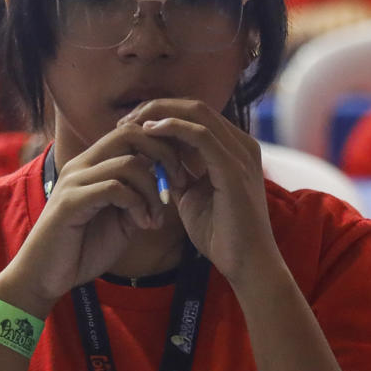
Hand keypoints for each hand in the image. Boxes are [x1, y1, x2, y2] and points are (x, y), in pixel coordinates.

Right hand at [0, 122, 191, 318]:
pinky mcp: (71, 202)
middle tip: (178, 184)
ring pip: (128, 163)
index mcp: (93, 165)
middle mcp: (82, 165)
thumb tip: (165, 184)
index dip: (163, 147)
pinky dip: (137, 204)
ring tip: (156, 218)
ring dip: (152, 190)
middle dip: (164, 155)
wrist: (44, 277)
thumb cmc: (82, 249)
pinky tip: (144, 224)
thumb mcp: (121, 221)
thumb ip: (138, 198)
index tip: (179, 177)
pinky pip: (114, 188)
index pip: (131, 132)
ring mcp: (74, 181)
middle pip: (130, 134)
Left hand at [126, 99, 277, 280]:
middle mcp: (241, 144)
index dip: (163, 113)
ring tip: (132, 124)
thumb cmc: (221, 234)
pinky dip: (173, 128)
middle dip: (157, 107)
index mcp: (235, 149)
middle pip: (195, 107)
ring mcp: (240, 153)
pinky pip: (200, 135)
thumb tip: (155, 159)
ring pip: (197, 113)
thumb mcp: (193, 196)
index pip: (197, 115)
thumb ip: (180, 173)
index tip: (131, 125)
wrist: (244, 263)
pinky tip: (149, 131)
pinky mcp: (233, 167)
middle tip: (126, 120)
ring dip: (160, 114)